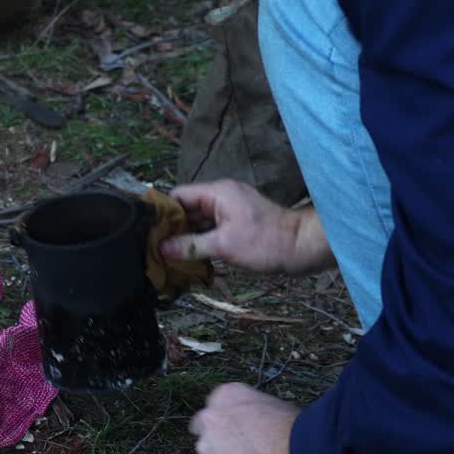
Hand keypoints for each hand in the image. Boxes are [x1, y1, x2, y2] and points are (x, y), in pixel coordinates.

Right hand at [160, 180, 334, 274]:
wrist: (303, 248)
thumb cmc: (268, 242)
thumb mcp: (224, 245)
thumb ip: (191, 246)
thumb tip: (163, 249)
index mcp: (217, 193)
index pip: (178, 196)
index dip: (163, 213)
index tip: (149, 233)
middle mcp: (222, 197)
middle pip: (187, 210)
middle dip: (172, 230)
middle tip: (156, 250)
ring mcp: (230, 211)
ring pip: (198, 222)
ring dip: (187, 239)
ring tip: (169, 259)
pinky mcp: (238, 225)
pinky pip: (212, 231)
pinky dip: (201, 243)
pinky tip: (191, 260)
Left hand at [190, 383, 310, 453]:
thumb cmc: (294, 433)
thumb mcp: (275, 407)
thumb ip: (253, 414)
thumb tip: (255, 425)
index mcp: (226, 395)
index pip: (216, 406)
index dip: (226, 421)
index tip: (233, 432)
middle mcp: (210, 417)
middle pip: (206, 430)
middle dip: (220, 440)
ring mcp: (206, 446)